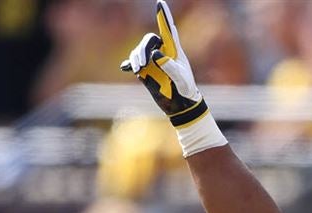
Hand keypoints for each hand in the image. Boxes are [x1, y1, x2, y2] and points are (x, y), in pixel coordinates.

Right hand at [121, 1, 206, 127]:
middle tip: (142, 65)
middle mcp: (163, 52)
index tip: (159, 2)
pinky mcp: (145, 71)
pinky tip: (125, 67)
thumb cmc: (186, 90)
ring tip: (137, 70)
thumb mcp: (181, 79)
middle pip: (148, 40)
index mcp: (174, 50)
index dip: (163, 16)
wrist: (181, 104)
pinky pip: (133, 63)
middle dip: (142, 49)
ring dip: (135, 58)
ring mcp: (153, 61)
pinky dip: (128, 64)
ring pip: (139, 51)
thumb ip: (170, 66)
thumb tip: (155, 55)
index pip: (168, 29)